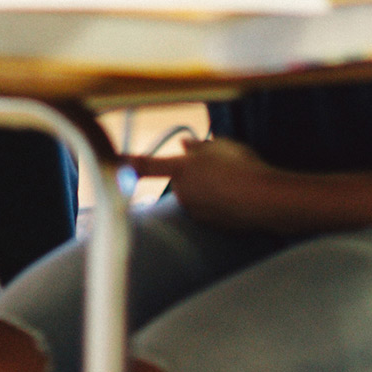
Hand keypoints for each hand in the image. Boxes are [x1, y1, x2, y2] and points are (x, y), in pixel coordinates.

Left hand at [128, 137, 287, 231]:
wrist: (265, 201)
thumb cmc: (242, 166)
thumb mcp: (221, 146)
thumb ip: (199, 147)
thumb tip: (185, 146)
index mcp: (180, 169)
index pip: (145, 165)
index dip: (124, 163)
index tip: (106, 163)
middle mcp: (182, 192)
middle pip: (180, 179)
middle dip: (194, 173)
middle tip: (221, 166)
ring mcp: (194, 211)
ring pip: (196, 195)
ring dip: (208, 189)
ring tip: (235, 182)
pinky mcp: (209, 226)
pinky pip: (209, 210)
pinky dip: (220, 204)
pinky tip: (239, 197)